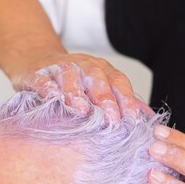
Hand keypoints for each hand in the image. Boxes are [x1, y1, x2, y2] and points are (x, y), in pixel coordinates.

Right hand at [6, 51, 152, 120]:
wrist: (35, 62)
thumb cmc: (72, 82)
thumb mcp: (98, 88)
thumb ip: (121, 102)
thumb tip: (149, 119)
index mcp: (102, 71)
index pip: (119, 83)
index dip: (127, 100)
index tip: (133, 122)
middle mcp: (84, 66)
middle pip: (98, 79)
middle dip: (106, 99)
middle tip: (112, 121)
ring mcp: (60, 69)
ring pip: (70, 77)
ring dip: (76, 92)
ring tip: (81, 111)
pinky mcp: (37, 74)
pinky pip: (42, 80)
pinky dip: (47, 88)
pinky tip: (51, 98)